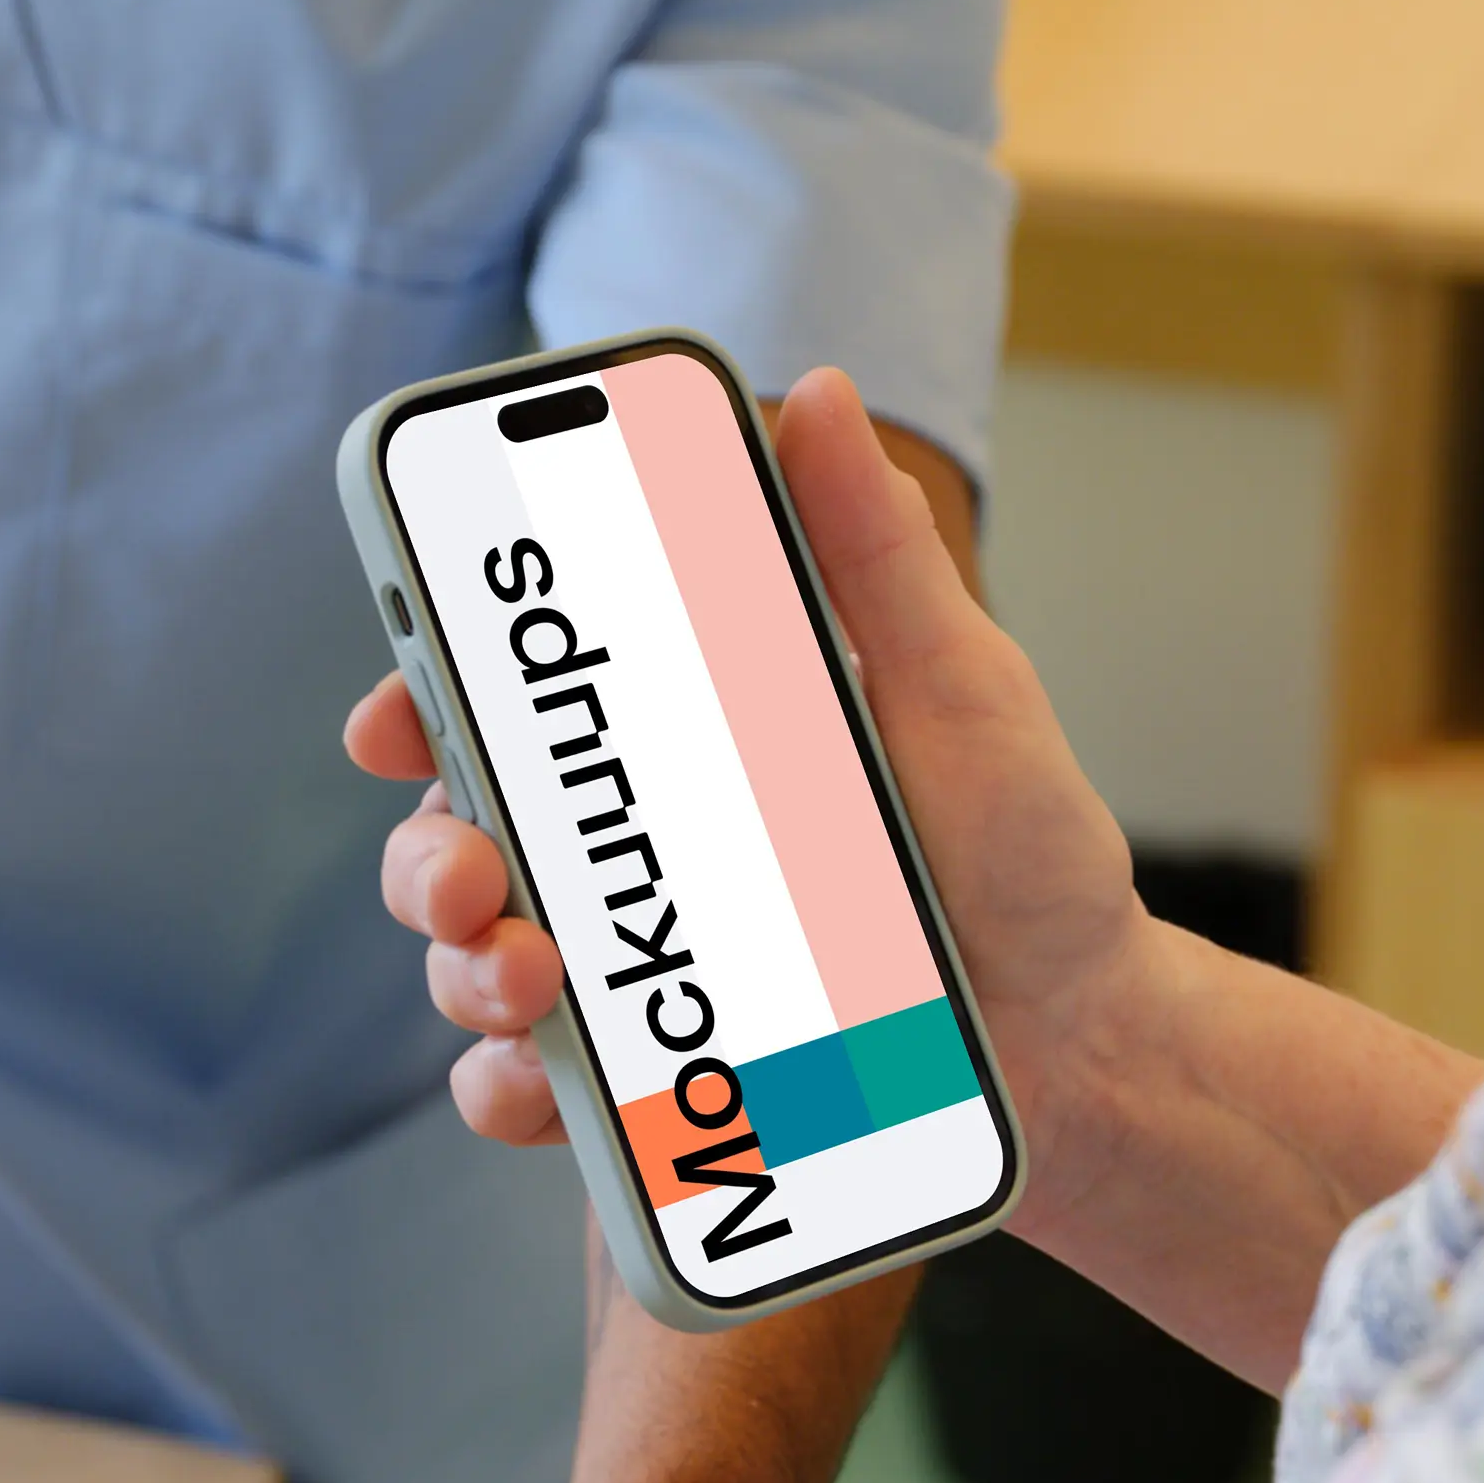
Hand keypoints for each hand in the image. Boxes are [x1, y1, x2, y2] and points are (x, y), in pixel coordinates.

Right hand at [349, 368, 1157, 1204]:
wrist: (1085, 1038)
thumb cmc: (1026, 854)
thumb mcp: (960, 687)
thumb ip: (876, 555)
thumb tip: (817, 396)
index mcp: (690, 739)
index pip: (522, 700)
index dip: (427, 688)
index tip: (398, 708)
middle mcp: (643, 852)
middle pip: (462, 833)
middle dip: (428, 854)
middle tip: (474, 871)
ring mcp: (639, 970)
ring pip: (474, 961)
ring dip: (466, 967)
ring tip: (532, 978)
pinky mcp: (657, 1081)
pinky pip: (531, 1086)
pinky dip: (513, 1085)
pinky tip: (549, 1078)